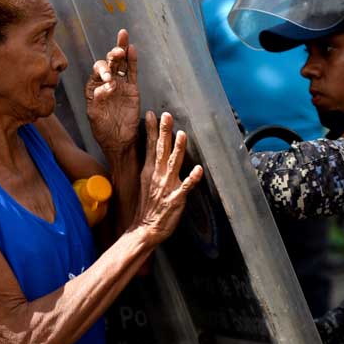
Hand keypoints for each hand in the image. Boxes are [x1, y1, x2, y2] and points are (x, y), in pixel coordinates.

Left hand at [85, 29, 139, 153]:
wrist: (119, 141)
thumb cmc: (103, 130)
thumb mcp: (95, 117)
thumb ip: (97, 100)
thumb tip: (106, 86)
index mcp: (93, 87)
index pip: (97, 72)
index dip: (103, 72)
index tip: (109, 81)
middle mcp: (106, 83)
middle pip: (109, 63)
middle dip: (112, 56)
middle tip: (117, 52)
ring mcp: (120, 85)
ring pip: (121, 63)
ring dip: (121, 50)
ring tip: (123, 38)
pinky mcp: (132, 89)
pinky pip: (132, 72)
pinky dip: (132, 61)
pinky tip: (132, 49)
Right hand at [132, 112, 203, 244]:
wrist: (145, 228)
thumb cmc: (146, 207)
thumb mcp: (144, 183)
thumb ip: (151, 167)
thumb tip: (153, 152)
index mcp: (149, 171)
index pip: (150, 146)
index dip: (151, 130)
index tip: (151, 114)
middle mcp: (157, 176)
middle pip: (161, 150)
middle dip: (164, 132)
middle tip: (167, 116)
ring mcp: (167, 187)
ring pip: (173, 164)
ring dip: (178, 149)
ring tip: (182, 135)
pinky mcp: (176, 199)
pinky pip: (185, 187)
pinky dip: (191, 178)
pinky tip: (198, 170)